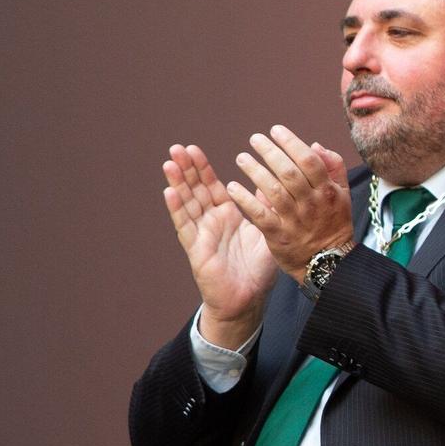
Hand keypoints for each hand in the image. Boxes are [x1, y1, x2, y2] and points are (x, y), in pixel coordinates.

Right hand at [162, 144, 273, 347]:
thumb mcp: (267, 230)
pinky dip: (178, 208)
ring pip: (187, 204)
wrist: (249, 298)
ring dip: (178, 183)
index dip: (202, 168)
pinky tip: (170, 192)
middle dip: (186, 169)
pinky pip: (186, 226)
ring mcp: (201, 234)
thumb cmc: (258, 267)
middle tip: (177, 147)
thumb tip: (275, 179)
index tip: (193, 148)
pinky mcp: (196, 249)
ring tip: (169, 162)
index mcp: (228, 215)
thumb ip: (267, 206)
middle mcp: (211, 221)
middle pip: (196, 190)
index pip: (212, 186)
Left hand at [223, 125, 354, 282]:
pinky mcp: (279, 236)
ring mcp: (295, 220)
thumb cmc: (334, 224)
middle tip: (254, 139)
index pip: (309, 160)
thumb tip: (314, 145)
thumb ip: (333, 167)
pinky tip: (232, 187)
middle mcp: (312, 204)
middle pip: (289, 173)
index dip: (291, 142)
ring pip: (273, 191)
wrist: (330, 263)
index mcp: (327, 191)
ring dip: (255, 172)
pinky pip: (260, 215)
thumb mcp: (343, 194)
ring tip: (241, 158)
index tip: (275, 130)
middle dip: (270, 152)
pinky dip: (245, 200)